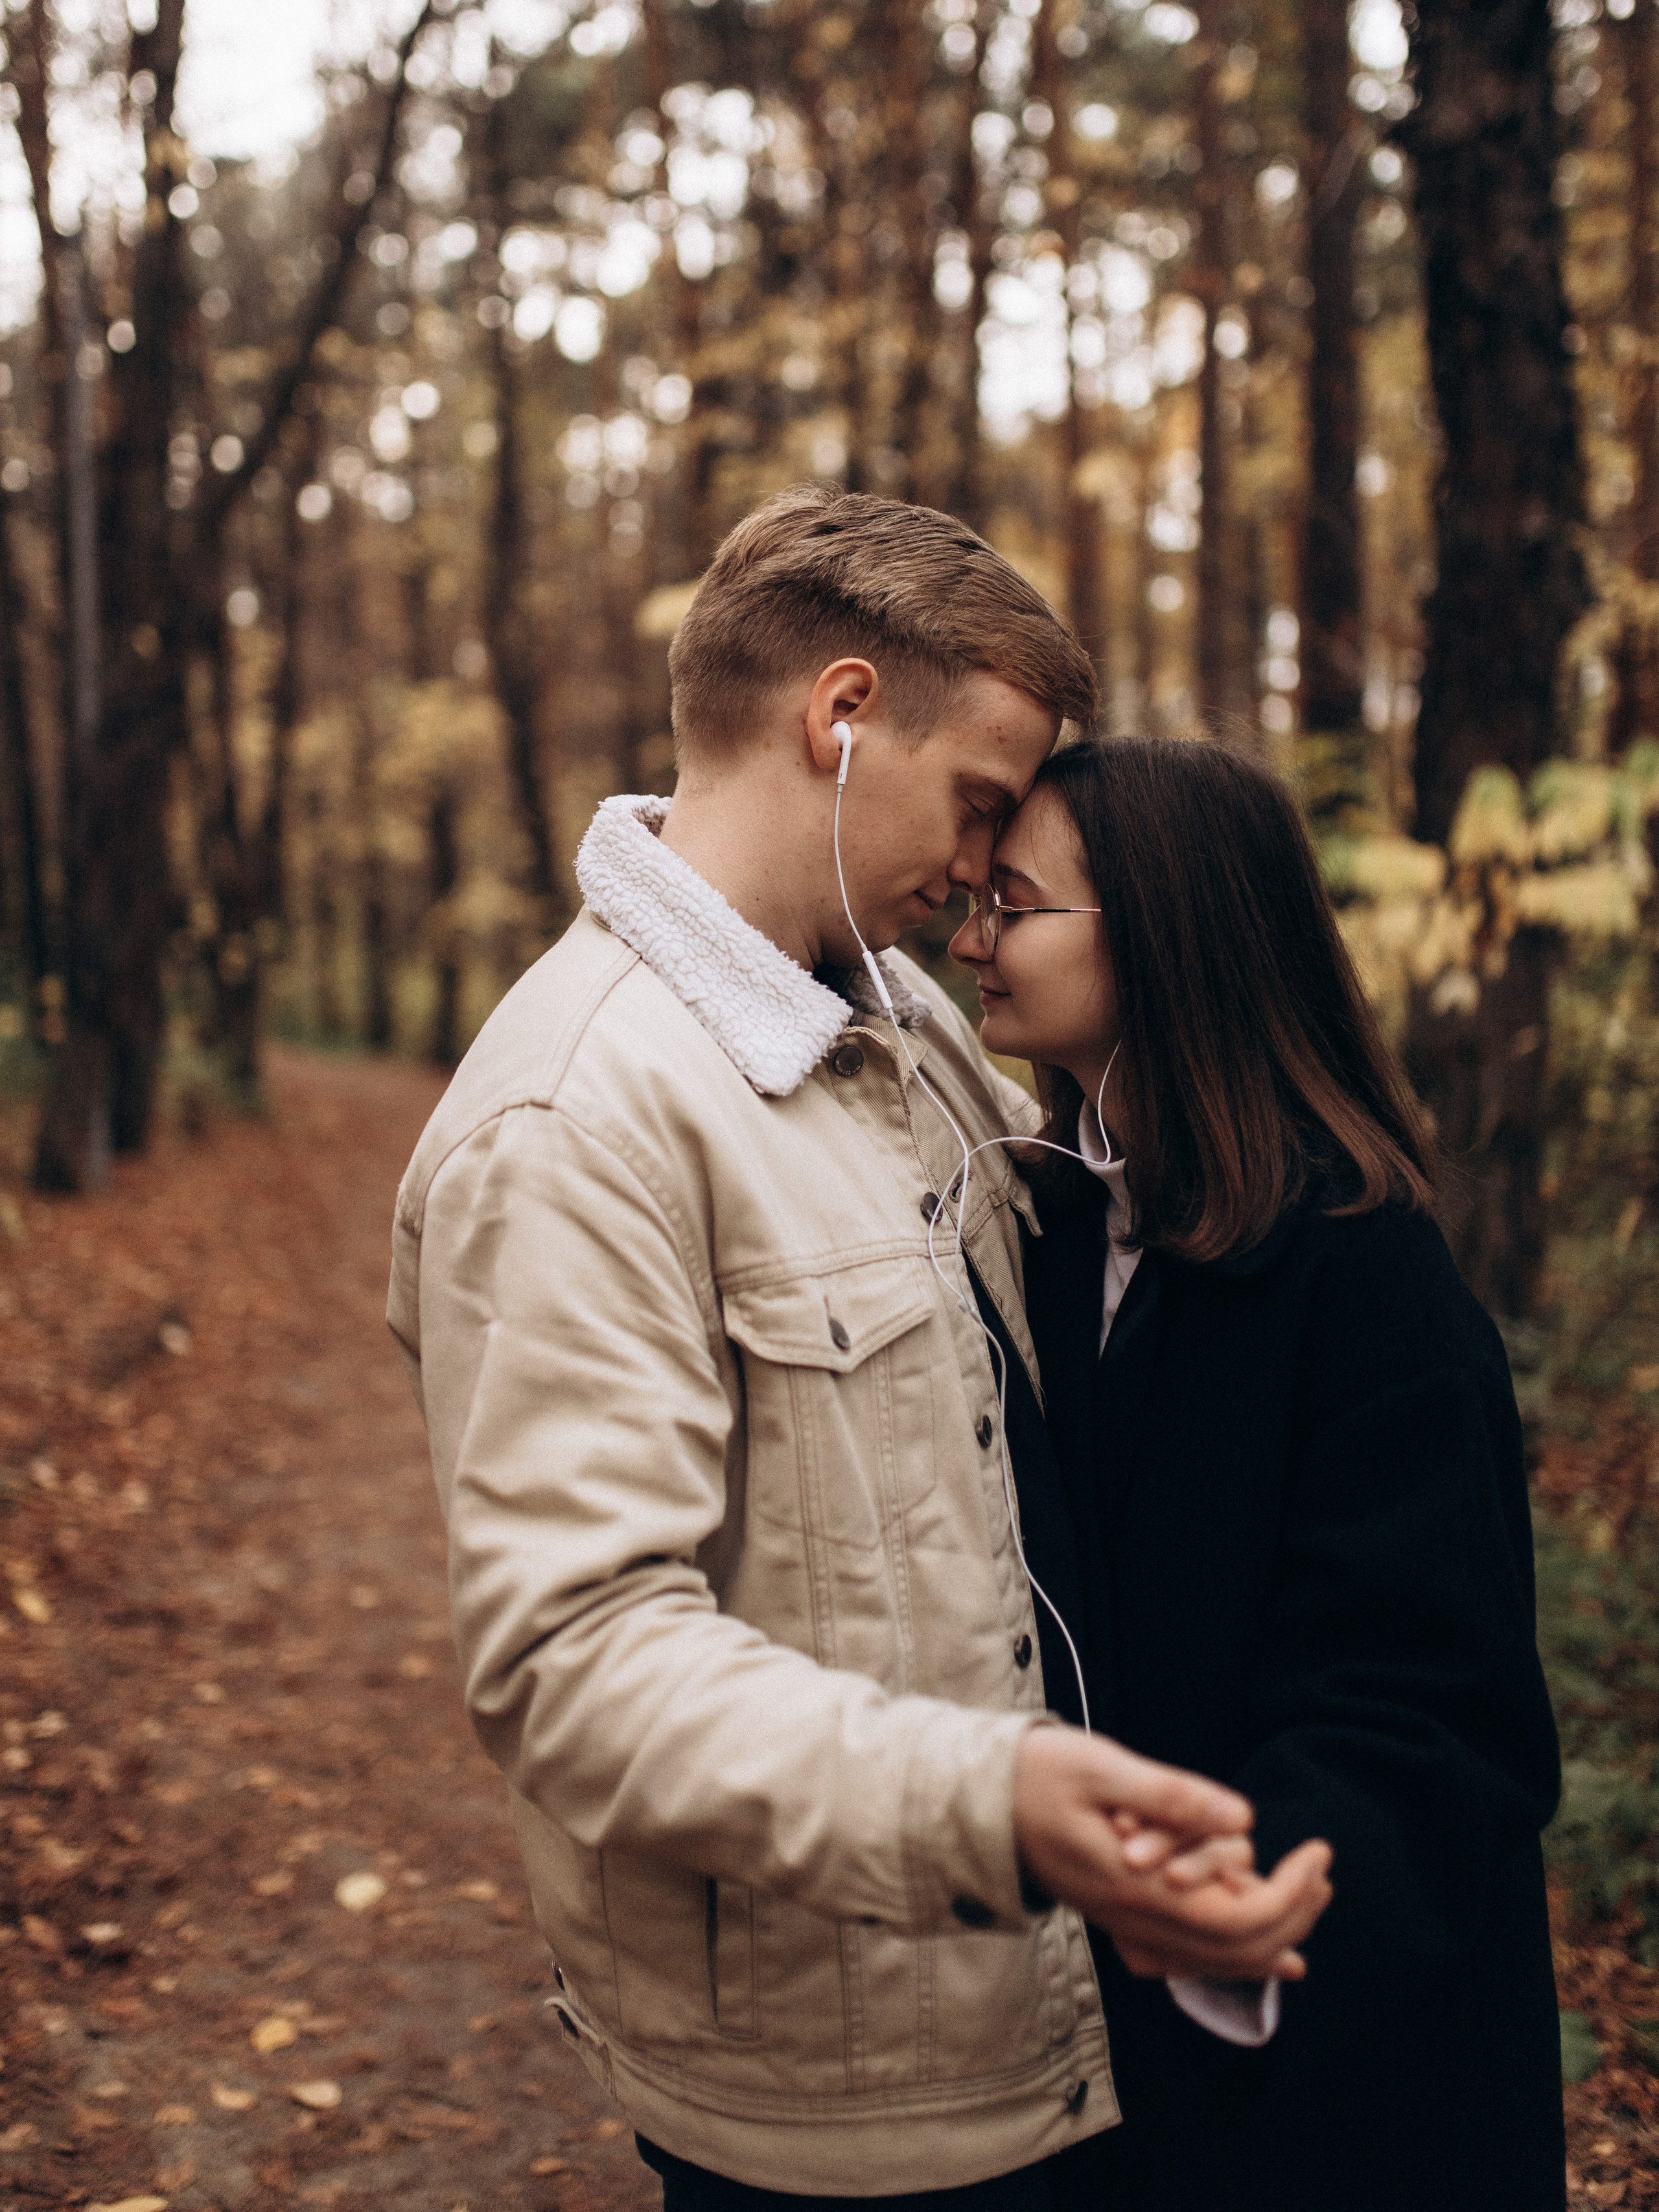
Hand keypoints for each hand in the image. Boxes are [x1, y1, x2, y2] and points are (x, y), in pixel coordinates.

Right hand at [1012, 1728, 1332, 1981]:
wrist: (969, 1804)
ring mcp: (1120, 1922)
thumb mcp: (1100, 1768)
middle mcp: (1130, 1917)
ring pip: (1211, 1959)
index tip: (1318, 1854)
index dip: (1290, 1897)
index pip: (1235, 1920)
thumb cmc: (1031, 1775)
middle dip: (1293, 1915)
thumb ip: (1171, 1795)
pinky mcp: (1114, 1913)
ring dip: (1269, 1934)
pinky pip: (1181, 1956)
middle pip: (1233, 1949)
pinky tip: (1255, 1947)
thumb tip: (1242, 1819)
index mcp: (1132, 1885)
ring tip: (1309, 1894)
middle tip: (1324, 1870)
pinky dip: (1226, 1955)